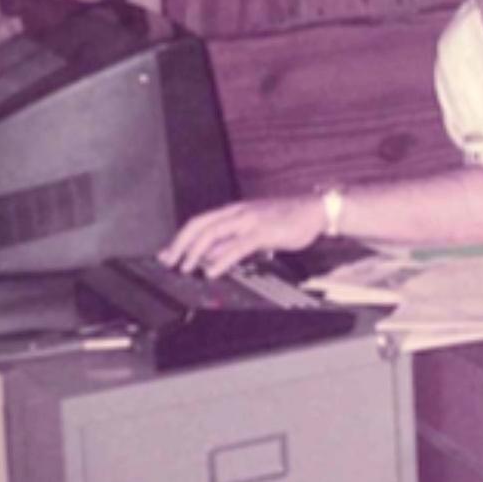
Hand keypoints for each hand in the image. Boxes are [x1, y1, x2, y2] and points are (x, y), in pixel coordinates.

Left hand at [158, 195, 324, 278]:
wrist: (316, 210)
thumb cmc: (288, 219)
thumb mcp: (254, 229)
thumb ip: (233, 240)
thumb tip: (212, 255)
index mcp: (234, 211)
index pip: (198, 221)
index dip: (179, 238)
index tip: (166, 254)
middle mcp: (237, 212)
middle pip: (199, 225)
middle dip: (180, 245)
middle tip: (168, 263)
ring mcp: (249, 221)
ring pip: (213, 233)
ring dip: (195, 252)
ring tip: (185, 268)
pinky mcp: (263, 232)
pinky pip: (236, 246)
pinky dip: (221, 259)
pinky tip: (212, 270)